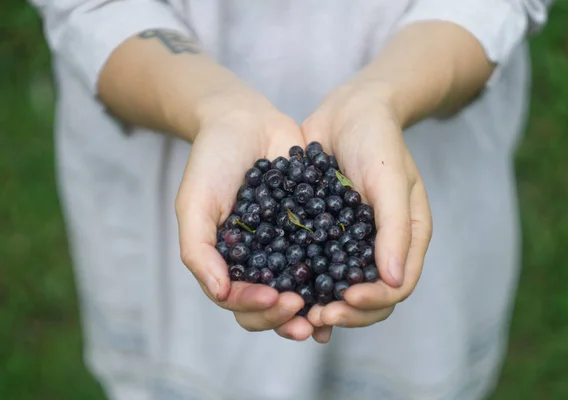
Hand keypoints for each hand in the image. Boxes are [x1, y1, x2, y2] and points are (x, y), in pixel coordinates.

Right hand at [176, 88, 313, 340]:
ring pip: (302, 288)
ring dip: (315, 306)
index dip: (256, 307)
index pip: (239, 301)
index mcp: (230, 263)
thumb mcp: (194, 203)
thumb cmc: (212, 161)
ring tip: (331, 311)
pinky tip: (352, 278)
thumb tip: (220, 293)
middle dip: (285, 316)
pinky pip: (327, 255)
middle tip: (304, 313)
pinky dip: (338, 271)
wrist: (244, 120)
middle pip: (271, 305)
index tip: (275, 297)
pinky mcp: (314, 227)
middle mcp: (260, 261)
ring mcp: (288, 246)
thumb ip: (198, 249)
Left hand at [302, 83, 432, 332]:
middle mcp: (381, 246)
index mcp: (407, 238)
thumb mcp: (389, 179)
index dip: (374, 302)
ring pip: (342, 288)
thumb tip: (393, 281)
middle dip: (347, 313)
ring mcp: (352, 241)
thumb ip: (394, 228)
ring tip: (301, 313)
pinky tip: (285, 292)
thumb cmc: (377, 140)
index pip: (397, 286)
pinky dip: (306, 284)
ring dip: (324, 305)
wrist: (349, 111)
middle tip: (317, 316)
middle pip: (371, 298)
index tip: (345, 301)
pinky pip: (317, 265)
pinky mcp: (325, 232)